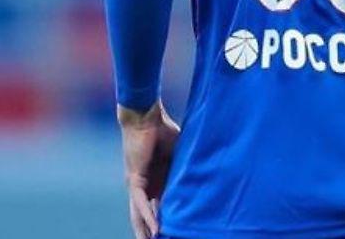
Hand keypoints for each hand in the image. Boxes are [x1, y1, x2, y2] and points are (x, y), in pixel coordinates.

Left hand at [118, 100, 180, 238]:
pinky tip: (156, 230)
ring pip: (140, 215)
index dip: (168, 221)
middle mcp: (146, 187)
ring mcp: (138, 185)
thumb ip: (188, 169)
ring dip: (147, 231)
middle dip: (152, 232)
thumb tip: (209, 175)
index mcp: (157, 182)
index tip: (178, 232)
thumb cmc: (164, 131)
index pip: (162, 208)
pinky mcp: (135, 179)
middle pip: (147, 216)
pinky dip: (148, 217)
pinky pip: (141, 204)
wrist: (147, 117)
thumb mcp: (181, 155)